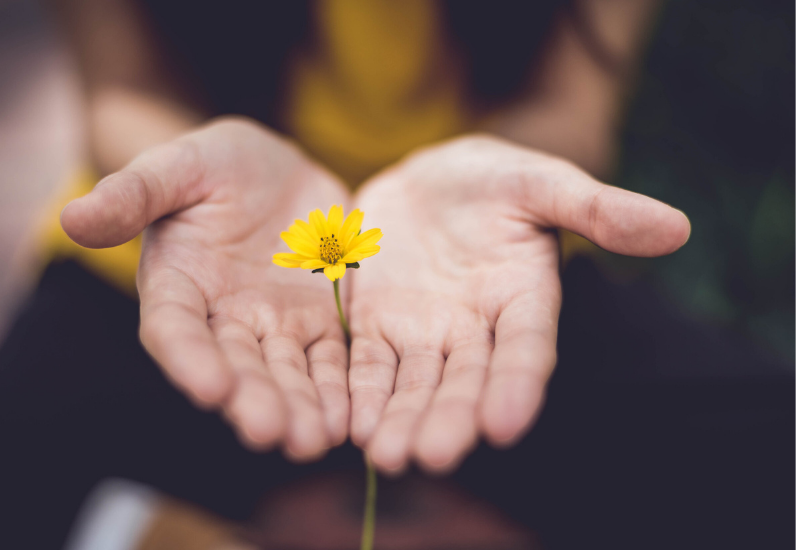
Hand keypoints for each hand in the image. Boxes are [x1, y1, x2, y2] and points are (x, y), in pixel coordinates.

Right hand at [62, 118, 350, 459]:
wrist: (276, 171)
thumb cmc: (216, 165)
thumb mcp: (178, 166)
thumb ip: (134, 192)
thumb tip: (73, 217)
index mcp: (179, 284)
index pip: (176, 328)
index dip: (189, 359)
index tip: (210, 388)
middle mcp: (224, 317)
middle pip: (236, 365)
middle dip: (253, 399)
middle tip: (271, 433)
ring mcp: (275, 324)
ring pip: (286, 372)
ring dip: (299, 407)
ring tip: (314, 440)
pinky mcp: (319, 321)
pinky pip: (330, 359)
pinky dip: (338, 389)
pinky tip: (350, 419)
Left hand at [348, 135, 689, 472]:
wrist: (427, 180)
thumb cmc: (493, 180)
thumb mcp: (541, 182)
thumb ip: (597, 208)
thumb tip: (677, 227)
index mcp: (523, 298)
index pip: (526, 348)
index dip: (518, 384)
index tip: (505, 424)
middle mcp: (475, 329)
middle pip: (465, 380)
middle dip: (450, 418)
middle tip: (433, 456)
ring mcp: (423, 332)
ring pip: (414, 384)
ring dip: (401, 420)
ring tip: (386, 456)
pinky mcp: (376, 326)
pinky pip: (367, 365)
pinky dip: (360, 393)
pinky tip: (349, 424)